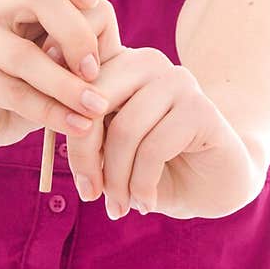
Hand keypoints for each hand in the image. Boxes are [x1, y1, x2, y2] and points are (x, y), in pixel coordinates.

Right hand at [0, 0, 121, 155]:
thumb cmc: (29, 83)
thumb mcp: (60, 57)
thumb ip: (82, 39)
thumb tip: (102, 30)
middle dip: (76, 33)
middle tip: (95, 69)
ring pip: (25, 55)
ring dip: (67, 85)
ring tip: (96, 107)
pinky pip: (14, 92)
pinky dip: (52, 112)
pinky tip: (77, 125)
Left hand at [58, 45, 260, 220]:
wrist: (215, 184)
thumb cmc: (155, 167)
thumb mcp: (111, 149)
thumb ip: (85, 128)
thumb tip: (54, 120)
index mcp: (120, 63)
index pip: (74, 76)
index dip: (62, 117)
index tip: (67, 163)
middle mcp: (148, 63)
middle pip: (93, 99)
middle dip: (84, 153)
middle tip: (89, 193)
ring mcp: (178, 81)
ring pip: (124, 129)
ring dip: (116, 179)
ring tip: (120, 205)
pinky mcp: (201, 108)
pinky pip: (153, 148)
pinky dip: (142, 185)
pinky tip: (145, 202)